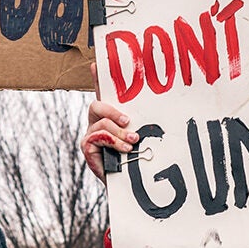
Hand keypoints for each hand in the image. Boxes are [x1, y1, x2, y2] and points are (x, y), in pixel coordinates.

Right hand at [83, 63, 137, 183]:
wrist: (129, 184)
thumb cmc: (136, 158)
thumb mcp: (141, 136)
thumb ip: (142, 123)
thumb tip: (161, 107)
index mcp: (109, 116)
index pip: (102, 93)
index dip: (98, 78)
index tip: (97, 63)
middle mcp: (97, 123)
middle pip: (96, 105)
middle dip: (113, 111)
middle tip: (129, 121)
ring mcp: (90, 135)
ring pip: (100, 123)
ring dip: (118, 132)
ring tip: (132, 141)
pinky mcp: (87, 147)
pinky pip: (97, 137)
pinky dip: (113, 142)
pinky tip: (124, 149)